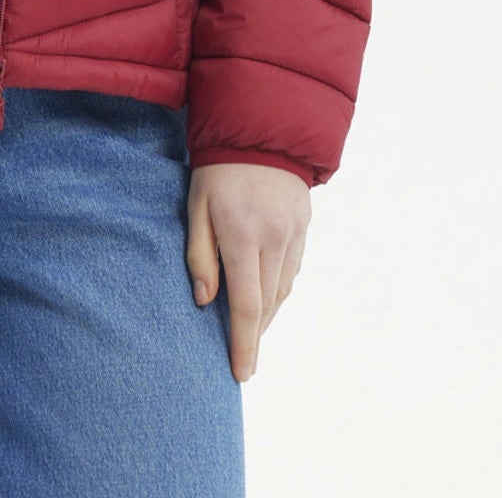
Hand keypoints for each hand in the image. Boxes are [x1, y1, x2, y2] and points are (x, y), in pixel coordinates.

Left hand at [185, 163, 310, 382]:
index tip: (241, 373)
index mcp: (243, 236)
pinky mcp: (304, 226)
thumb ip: (199, 254)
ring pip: (283, 290)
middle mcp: (275, 240)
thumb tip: (203, 300)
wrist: (262, 127)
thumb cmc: (218, 168)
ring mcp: (294, 234)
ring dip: (267, 314)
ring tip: (249, 329)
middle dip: (253, 334)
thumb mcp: (196, 206)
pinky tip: (265, 293)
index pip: (245, 304)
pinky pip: (293, 269)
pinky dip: (279, 288)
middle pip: (266, 304)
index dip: (243, 343)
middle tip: (240, 357)